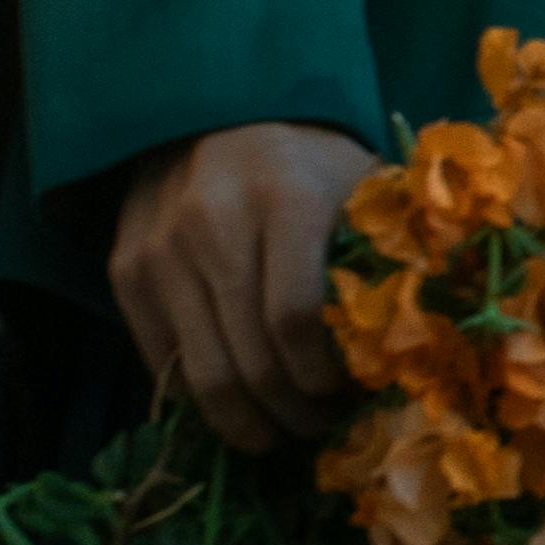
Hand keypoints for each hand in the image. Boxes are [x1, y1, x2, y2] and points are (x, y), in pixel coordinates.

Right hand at [110, 123, 374, 455]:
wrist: (216, 114)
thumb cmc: (309, 163)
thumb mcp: (359, 188)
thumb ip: (383, 257)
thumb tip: (419, 352)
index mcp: (285, 197)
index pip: (296, 319)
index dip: (324, 377)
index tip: (346, 395)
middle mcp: (213, 222)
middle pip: (251, 360)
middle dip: (292, 414)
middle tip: (319, 428)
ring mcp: (160, 249)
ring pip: (203, 375)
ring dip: (247, 423)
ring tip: (280, 430)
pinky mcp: (125, 270)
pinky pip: (163, 364)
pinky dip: (201, 400)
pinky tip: (238, 403)